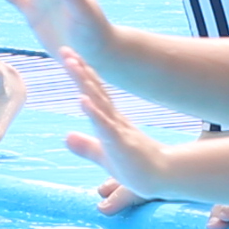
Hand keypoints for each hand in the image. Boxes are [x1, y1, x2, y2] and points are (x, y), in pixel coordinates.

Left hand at [55, 47, 174, 205]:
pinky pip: (104, 125)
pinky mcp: (120, 143)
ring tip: (72, 63)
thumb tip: (66, 137)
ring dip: (85, 82)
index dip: (82, 74)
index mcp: (110, 120)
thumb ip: (86, 146)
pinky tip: (82, 99)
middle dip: (79, 70)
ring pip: (98, 101)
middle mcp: (114, 119)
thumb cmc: (135, 167)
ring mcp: (117, 129)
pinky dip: (93, 112)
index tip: (69, 56)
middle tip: (65, 49)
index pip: (94, 92)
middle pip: (94, 90)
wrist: (162, 179)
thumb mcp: (104, 156)